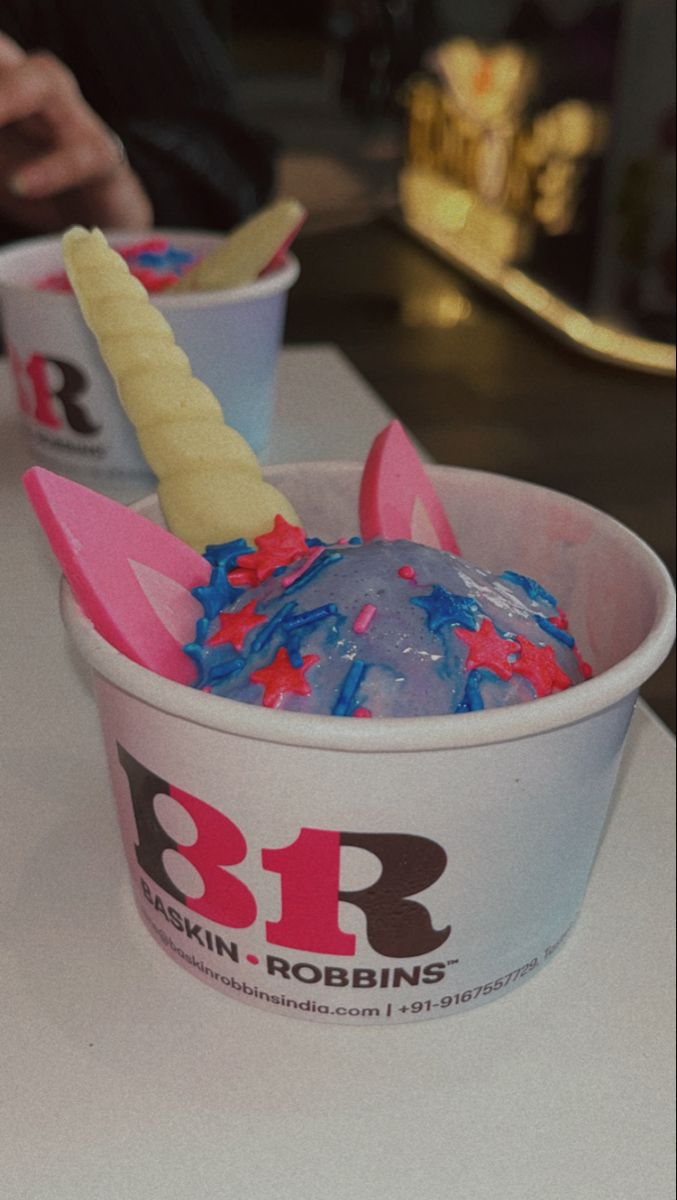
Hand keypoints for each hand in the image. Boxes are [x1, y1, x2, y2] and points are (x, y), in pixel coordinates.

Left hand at [0, 32, 152, 232]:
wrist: (97, 222)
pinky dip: (52, 170)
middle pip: (3, 50)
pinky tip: (21, 186)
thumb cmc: (31, 183)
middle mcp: (35, 86)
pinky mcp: (103, 157)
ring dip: (7, 96)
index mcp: (5, 81)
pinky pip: (83, 154)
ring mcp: (72, 116)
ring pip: (45, 79)